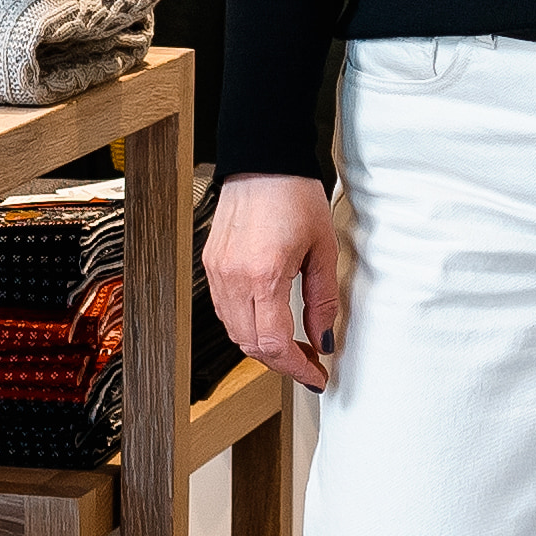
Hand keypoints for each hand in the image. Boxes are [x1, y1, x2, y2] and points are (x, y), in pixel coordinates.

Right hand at [206, 170, 350, 394]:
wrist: (264, 159)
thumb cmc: (294, 194)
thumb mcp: (322, 249)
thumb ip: (323, 300)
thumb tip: (323, 337)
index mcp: (264, 274)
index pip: (274, 344)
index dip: (297, 368)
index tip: (316, 376)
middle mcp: (234, 277)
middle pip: (251, 345)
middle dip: (281, 362)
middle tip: (309, 363)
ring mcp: (218, 271)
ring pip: (235, 332)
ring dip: (263, 346)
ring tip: (293, 344)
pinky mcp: (211, 263)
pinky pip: (225, 310)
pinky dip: (247, 325)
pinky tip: (269, 320)